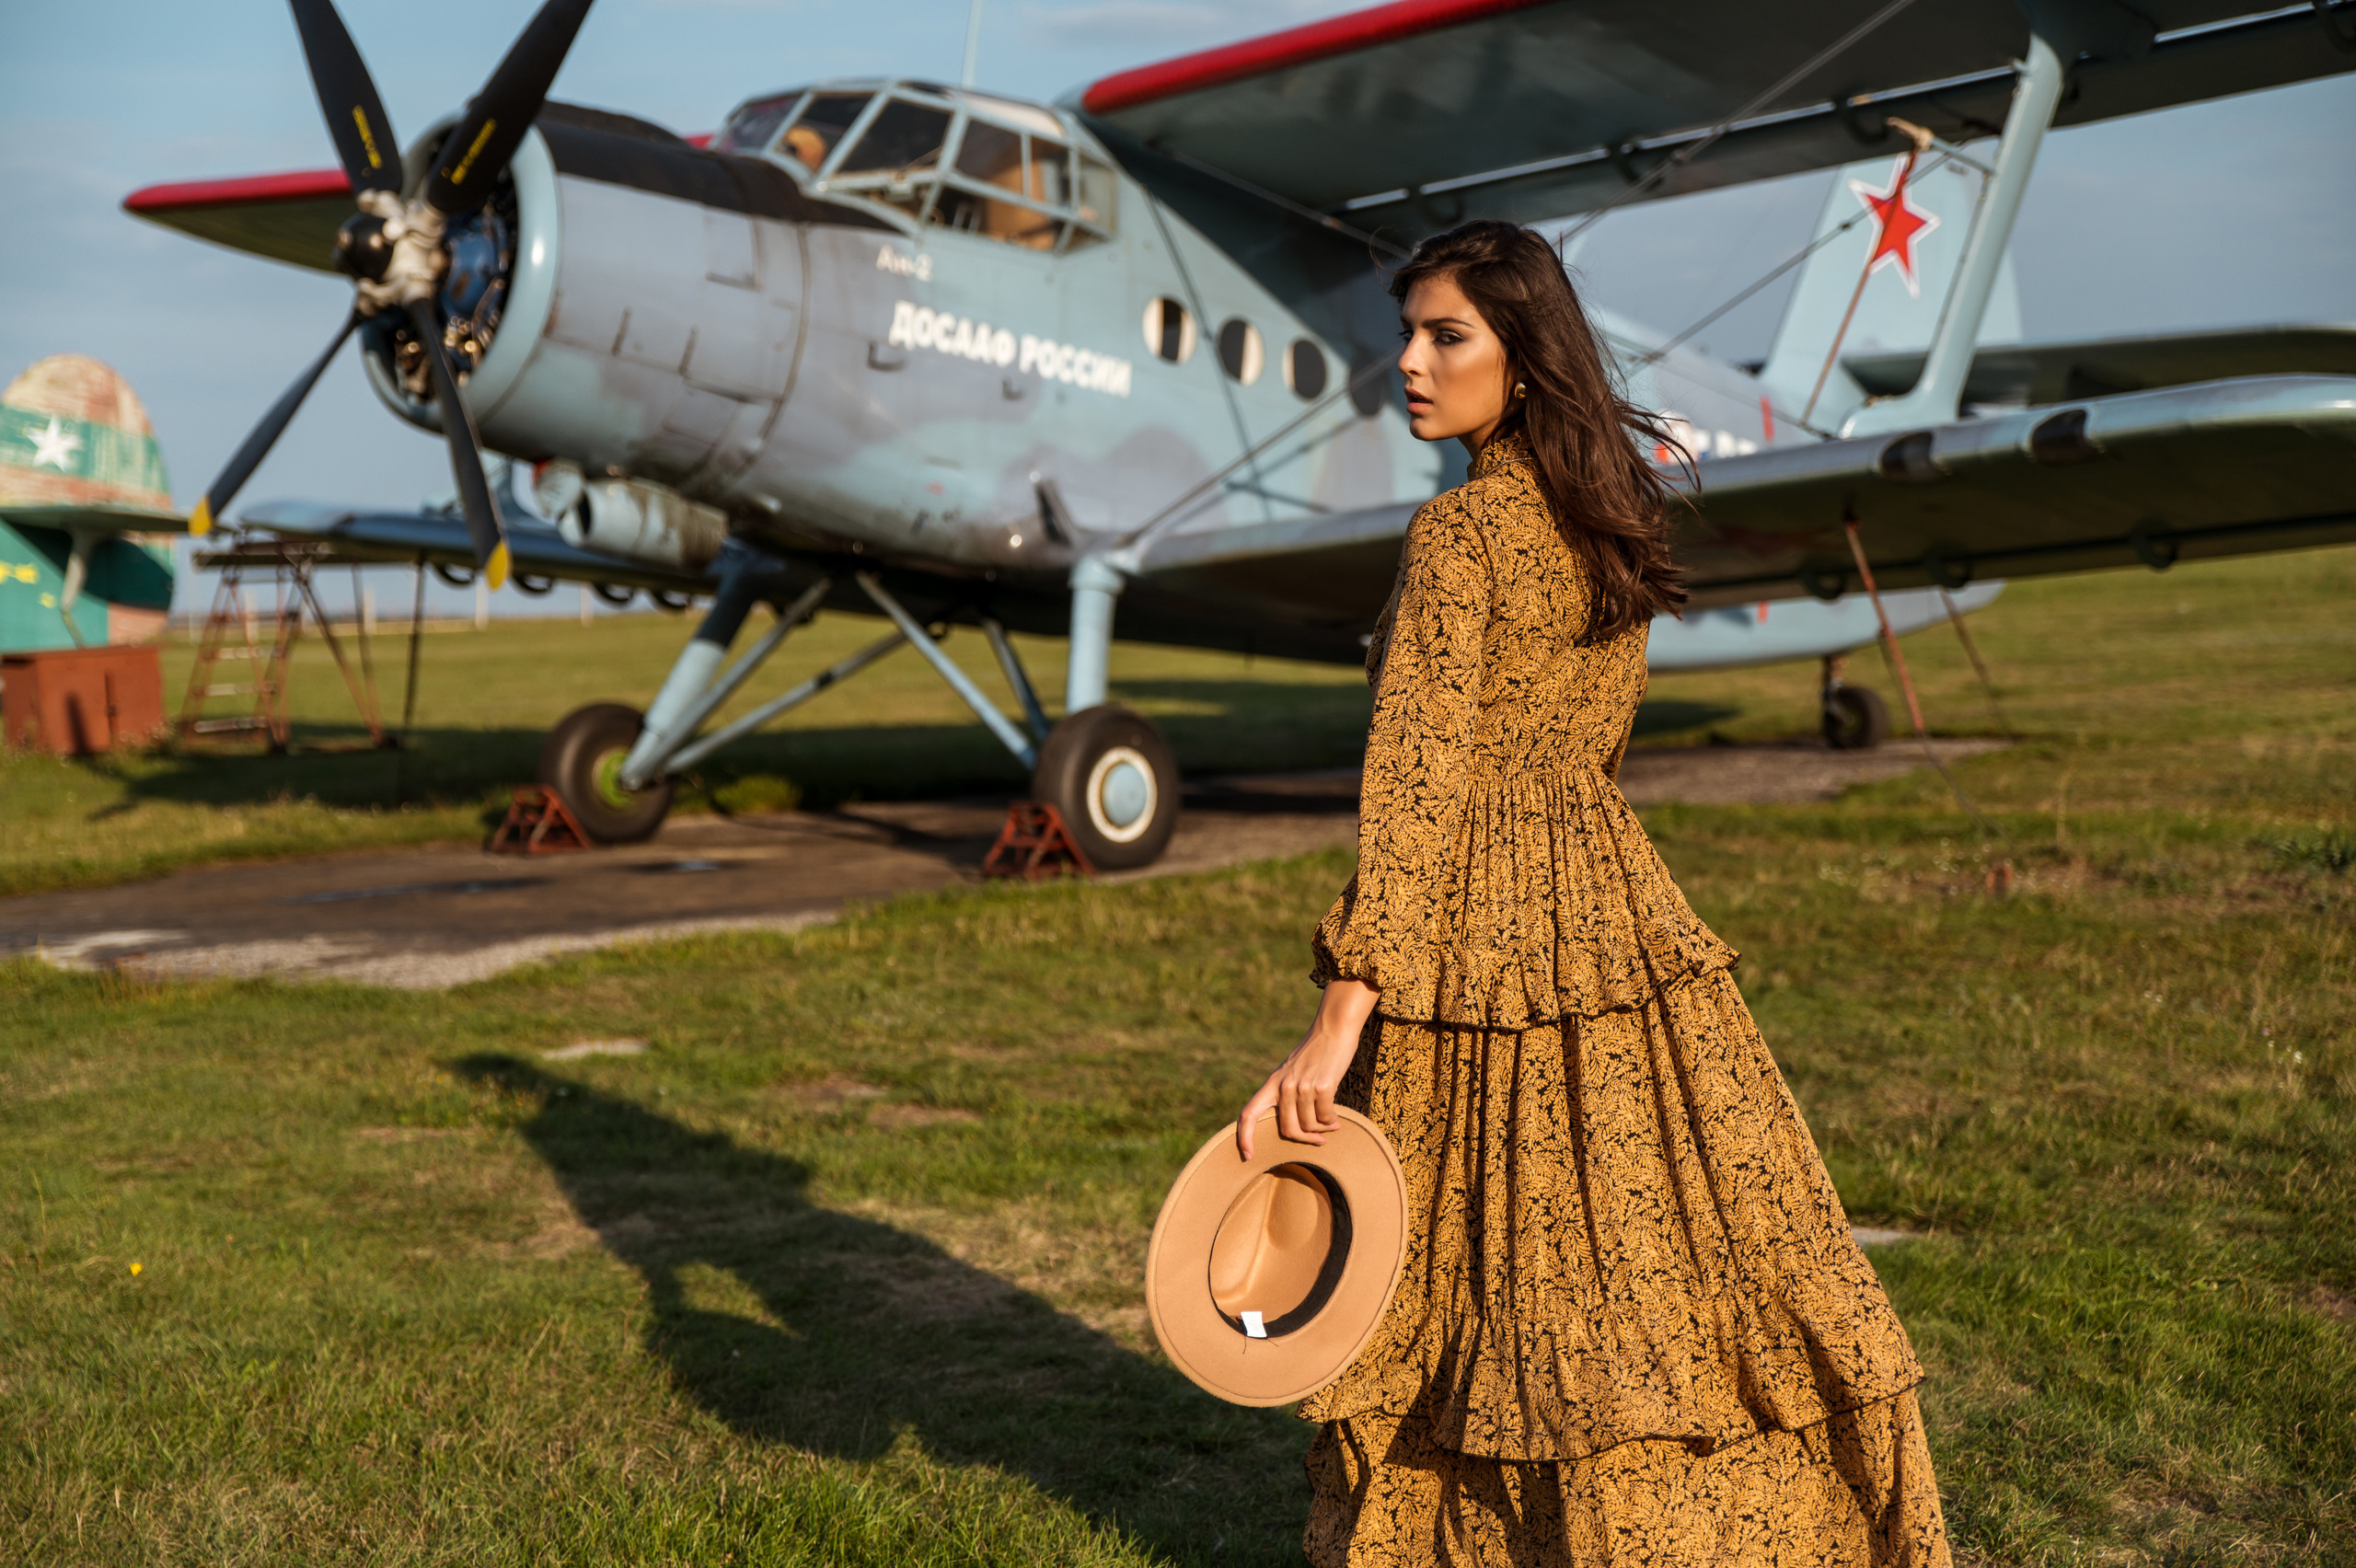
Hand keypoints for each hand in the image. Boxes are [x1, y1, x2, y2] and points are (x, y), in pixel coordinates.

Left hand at [1237, 978, 1378, 1159]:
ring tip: (1332, 1124)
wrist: (1333, 1028)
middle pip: (1287, 1129)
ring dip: (1323, 1129)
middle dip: (1304, 1139)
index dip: (1244, 1137)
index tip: (1248, 1156)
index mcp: (1272, 1083)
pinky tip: (1337, 1118)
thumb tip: (1293, 1126)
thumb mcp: (1292, 1071)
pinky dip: (1332, 1121)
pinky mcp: (1322, 1086)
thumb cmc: (1315, 1053)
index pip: (1248, 1113)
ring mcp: (1302, 1086)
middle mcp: (1283, 1086)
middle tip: (1319, 1140)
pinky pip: (1325, 1117)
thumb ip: (1287, 1093)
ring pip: (1309, 1125)